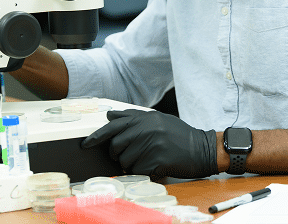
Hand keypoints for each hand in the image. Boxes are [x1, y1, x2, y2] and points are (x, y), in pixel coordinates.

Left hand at [81, 109, 217, 178]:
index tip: (86, 144)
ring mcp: (151, 144)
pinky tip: (154, 165)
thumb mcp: (158, 119)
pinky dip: (143, 171)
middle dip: (118, 154)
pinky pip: (138, 170)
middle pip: (116, 145)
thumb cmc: (179, 135)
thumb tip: (109, 115)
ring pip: (126, 160)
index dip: (97, 136)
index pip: (114, 126)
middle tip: (129, 155)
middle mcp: (147, 129)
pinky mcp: (156, 160)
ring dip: (132, 164)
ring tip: (147, 159)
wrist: (202, 149)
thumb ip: (134, 117)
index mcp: (146, 118)